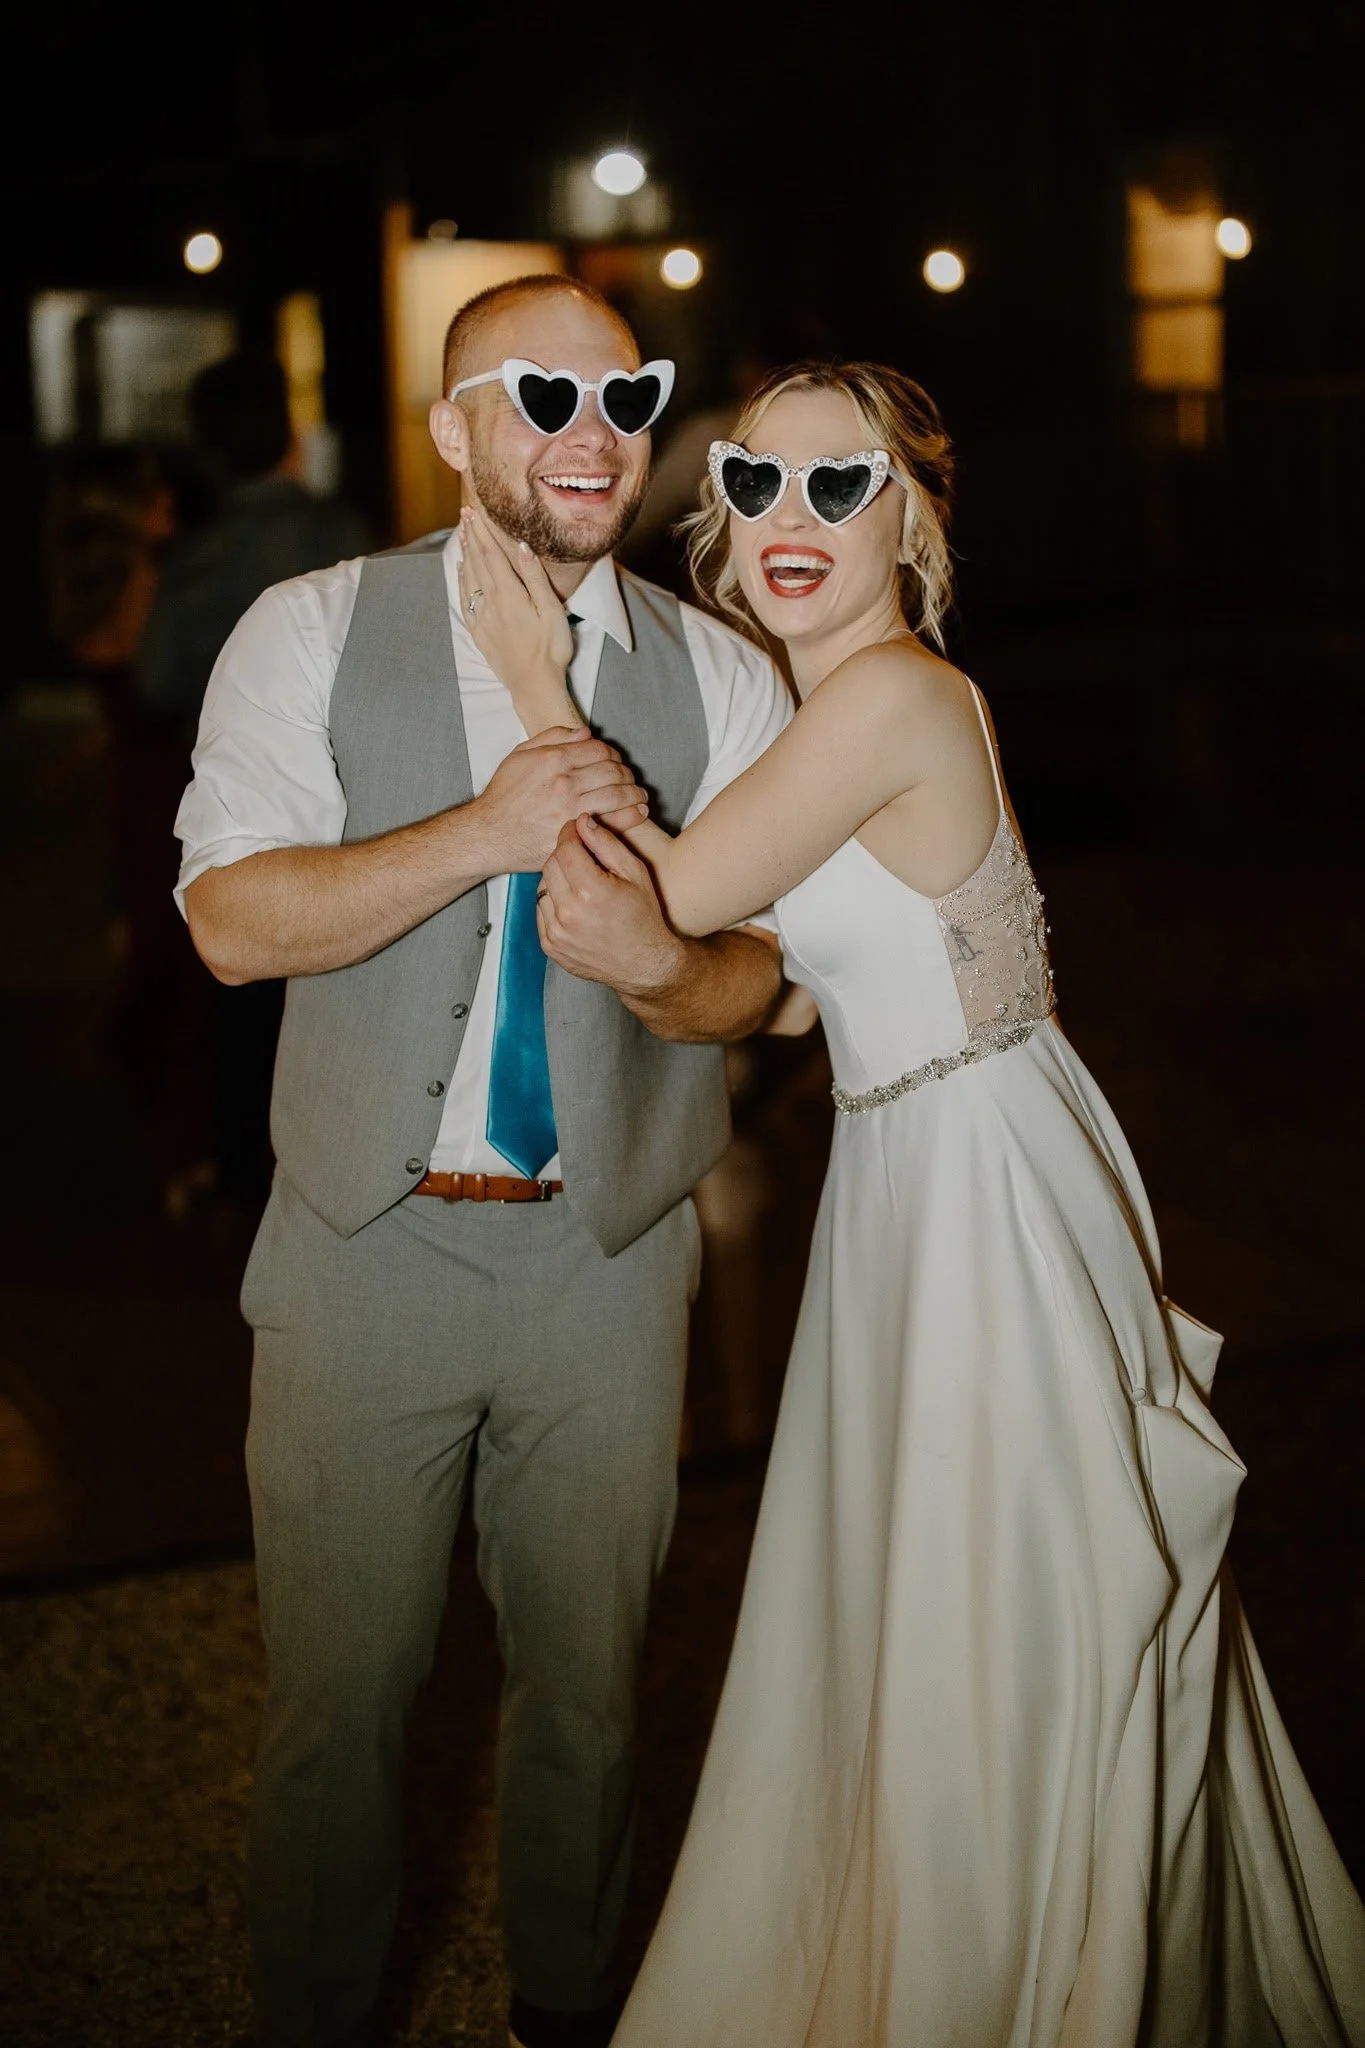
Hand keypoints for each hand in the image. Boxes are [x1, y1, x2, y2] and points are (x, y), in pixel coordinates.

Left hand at [458, 505, 576, 732]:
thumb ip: (535, 577)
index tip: (473, 512)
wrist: (533, 685)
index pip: (491, 554)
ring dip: (465, 554)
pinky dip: (461, 580)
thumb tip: (522, 546)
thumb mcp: (551, 610)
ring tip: (463, 535)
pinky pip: (464, 599)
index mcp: (509, 594)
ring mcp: (481, 618)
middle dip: (471, 536)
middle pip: (477, 562)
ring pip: (468, 578)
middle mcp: (490, 603)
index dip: (482, 532)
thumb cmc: (550, 648)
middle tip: (464, 515)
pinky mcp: (479, 632)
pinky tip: (461, 570)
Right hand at [476, 729, 648, 872]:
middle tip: (629, 778)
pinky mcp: (575, 833)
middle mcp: (565, 782)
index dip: (612, 753)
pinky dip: (632, 814)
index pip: (599, 749)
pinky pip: (614, 821)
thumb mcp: (519, 756)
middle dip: (626, 773)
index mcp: (553, 759)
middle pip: (613, 770)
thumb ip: (552, 739)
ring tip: (639, 794)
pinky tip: (639, 811)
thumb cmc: (503, 797)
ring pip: (618, 794)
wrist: (489, 833)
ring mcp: (572, 809)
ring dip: (635, 792)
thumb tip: (584, 734)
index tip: (615, 760)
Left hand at [537, 815, 685, 994]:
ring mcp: (556, 932)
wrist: (644, 964)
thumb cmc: (644, 917)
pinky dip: (553, 903)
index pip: (566, 848)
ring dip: (557, 879)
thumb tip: (584, 822)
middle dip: (563, 854)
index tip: (575, 829)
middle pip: (550, 864)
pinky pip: (540, 911)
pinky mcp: (550, 945)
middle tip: (580, 856)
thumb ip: (607, 844)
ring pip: (542, 887)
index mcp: (591, 891)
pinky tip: (574, 905)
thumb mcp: (636, 873)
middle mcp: (569, 913)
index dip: (570, 833)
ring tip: (580, 884)